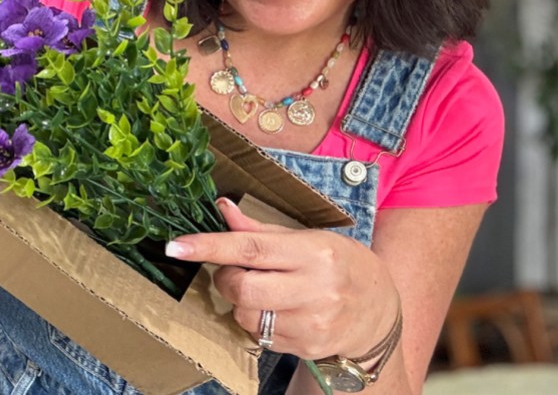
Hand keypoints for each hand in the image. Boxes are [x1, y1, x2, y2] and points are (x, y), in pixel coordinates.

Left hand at [165, 197, 397, 358]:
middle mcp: (314, 289)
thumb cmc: (339, 265)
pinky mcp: (307, 347)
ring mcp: (311, 323)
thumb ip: (260, 231)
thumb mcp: (307, 238)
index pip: (251, 248)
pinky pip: (259, 336)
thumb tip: (222, 209)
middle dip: (225, 278)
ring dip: (241, 303)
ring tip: (265, 290)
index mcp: (312, 252)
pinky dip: (258, 321)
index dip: (209, 246)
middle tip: (235, 271)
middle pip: (242, 288)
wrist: (379, 311)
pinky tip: (279, 310)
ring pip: (246, 316)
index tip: (177, 246)